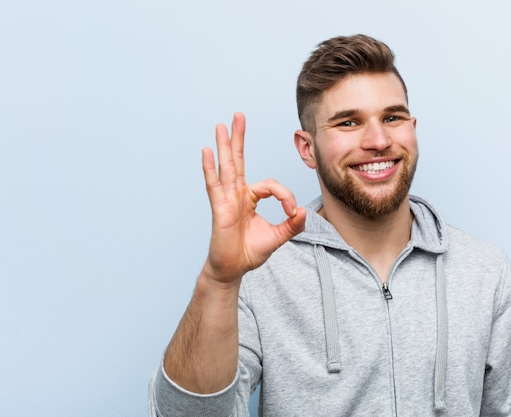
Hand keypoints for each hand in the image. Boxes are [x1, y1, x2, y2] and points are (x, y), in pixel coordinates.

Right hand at [201, 112, 305, 284]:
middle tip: (239, 115)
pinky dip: (210, 168)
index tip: (292, 211)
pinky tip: (207, 151)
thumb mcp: (277, 237)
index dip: (285, 195)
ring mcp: (226, 199)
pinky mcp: (219, 208)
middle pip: (238, 161)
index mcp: (250, 198)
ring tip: (222, 125)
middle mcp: (237, 194)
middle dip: (239, 138)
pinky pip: (214, 185)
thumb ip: (292, 225)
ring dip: (225, 145)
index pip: (271, 186)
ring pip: (227, 167)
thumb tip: (303, 211)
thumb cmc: (249, 252)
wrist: (233, 269)